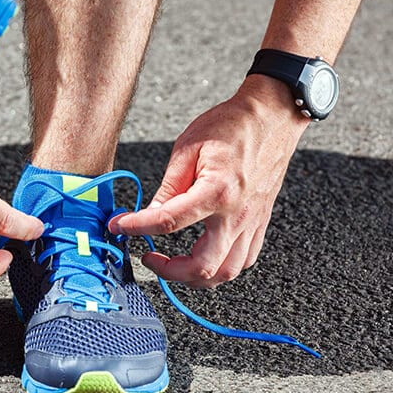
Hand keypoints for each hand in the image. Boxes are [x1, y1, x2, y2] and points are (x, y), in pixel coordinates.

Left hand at [110, 76, 308, 287]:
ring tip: (174, 263)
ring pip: (227, 272)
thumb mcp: (188, 148)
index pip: (168, 222)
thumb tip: (150, 213)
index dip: (137, 228)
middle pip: (203, 266)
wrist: (273, 116)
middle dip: (169, 271)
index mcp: (217, 191)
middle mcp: (238, 214)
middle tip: (149, 256)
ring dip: (196, 277)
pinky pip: (244, 260)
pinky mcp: (260, 222)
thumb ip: (169, 187)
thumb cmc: (232, 125)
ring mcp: (252, 222)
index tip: (119, 227)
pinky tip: (204, 255)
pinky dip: (222, 267)